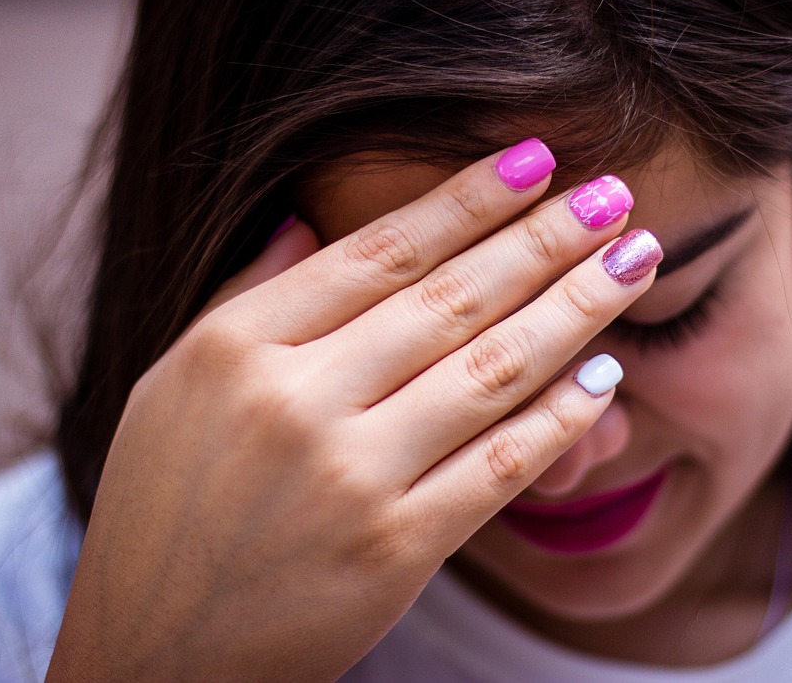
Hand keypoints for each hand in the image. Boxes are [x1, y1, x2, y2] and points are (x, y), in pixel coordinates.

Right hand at [46, 146, 659, 681]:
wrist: (154, 651)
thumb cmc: (165, 509)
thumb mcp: (174, 384)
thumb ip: (246, 295)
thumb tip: (307, 213)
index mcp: (238, 346)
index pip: (380, 251)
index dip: (469, 199)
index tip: (536, 159)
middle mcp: (296, 399)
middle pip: (453, 298)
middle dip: (548, 238)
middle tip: (615, 195)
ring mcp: (351, 475)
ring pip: (493, 368)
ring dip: (578, 307)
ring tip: (636, 260)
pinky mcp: (395, 547)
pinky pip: (501, 464)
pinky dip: (561, 416)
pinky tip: (604, 376)